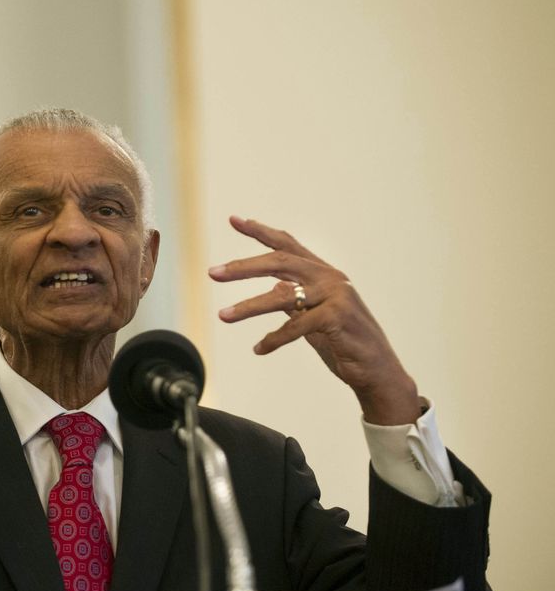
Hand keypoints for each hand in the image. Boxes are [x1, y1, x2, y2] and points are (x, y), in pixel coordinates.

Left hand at [208, 216, 419, 424]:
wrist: (377, 371)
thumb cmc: (345, 343)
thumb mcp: (314, 318)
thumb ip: (297, 301)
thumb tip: (274, 288)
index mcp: (324, 274)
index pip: (288, 245)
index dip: (260, 231)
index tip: (234, 219)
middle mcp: (331, 278)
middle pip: (280, 261)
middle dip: (243, 267)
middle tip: (213, 273)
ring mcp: (336, 296)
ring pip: (282, 295)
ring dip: (248, 307)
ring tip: (222, 316)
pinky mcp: (337, 317)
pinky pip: (295, 326)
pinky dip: (274, 339)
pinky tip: (259, 349)